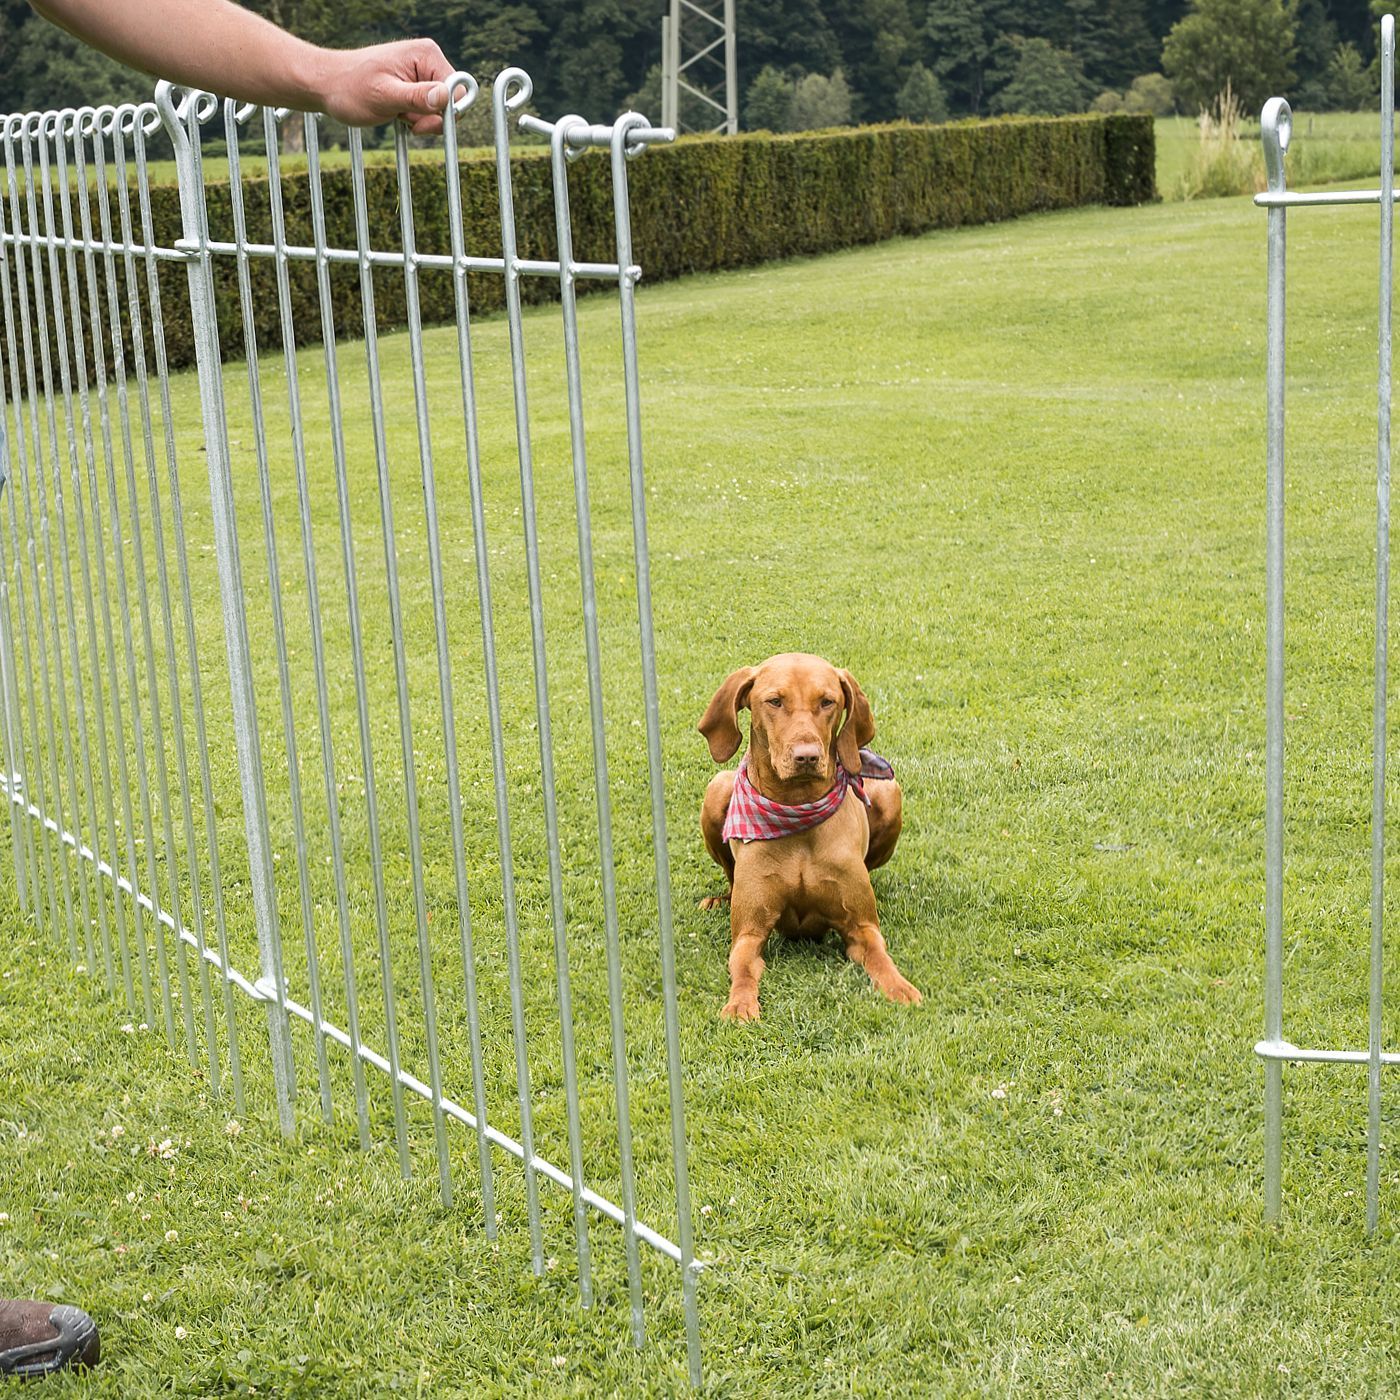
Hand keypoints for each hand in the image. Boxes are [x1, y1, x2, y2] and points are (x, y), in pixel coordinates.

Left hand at [316, 38, 454, 133]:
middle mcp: (428, 60)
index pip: (458, 92)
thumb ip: (416, 97)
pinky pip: (429, 111)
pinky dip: (415, 119)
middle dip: (431, 118)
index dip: (445, 113)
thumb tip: (445, 97)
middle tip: (404, 118)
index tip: (420, 123)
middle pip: (452, 102)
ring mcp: (423, 73)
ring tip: (396, 113)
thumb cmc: (351, 88)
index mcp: (426, 55)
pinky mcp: (416, 86)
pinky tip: (397, 113)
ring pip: (440, 110)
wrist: (329, 85)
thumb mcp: (384, 96)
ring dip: (421, 120)